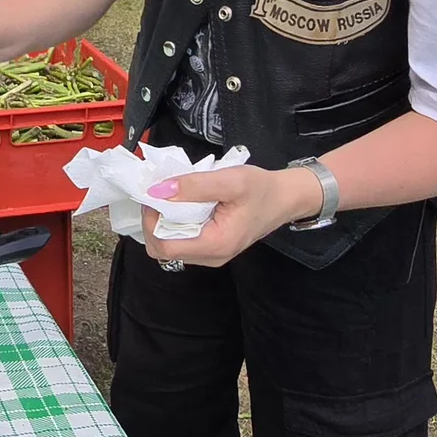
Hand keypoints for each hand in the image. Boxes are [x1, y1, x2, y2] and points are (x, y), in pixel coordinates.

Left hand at [142, 167, 322, 267]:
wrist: (286, 197)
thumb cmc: (262, 189)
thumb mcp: (230, 180)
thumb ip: (194, 186)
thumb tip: (157, 191)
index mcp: (215, 245)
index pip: (162, 246)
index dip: (150, 221)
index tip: (154, 196)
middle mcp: (211, 256)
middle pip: (161, 248)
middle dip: (153, 221)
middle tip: (159, 193)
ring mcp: (211, 254)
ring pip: (169, 245)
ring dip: (162, 221)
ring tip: (170, 196)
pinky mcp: (211, 247)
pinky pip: (181, 240)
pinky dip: (173, 223)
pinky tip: (180, 204)